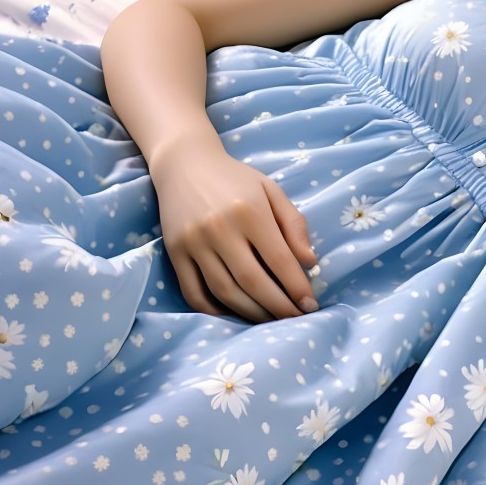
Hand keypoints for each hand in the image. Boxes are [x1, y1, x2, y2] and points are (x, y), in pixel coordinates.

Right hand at [151, 140, 318, 321]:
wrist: (185, 164)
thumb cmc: (237, 179)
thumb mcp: (272, 191)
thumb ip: (294, 224)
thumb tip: (310, 262)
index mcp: (250, 211)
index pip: (279, 259)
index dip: (297, 287)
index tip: (310, 305)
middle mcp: (220, 228)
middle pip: (253, 281)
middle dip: (278, 306)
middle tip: (295, 319)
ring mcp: (194, 242)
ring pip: (225, 291)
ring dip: (251, 313)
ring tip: (271, 320)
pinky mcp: (174, 252)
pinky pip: (193, 292)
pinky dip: (214, 310)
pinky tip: (234, 314)